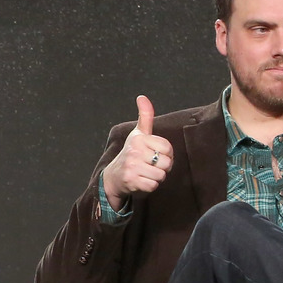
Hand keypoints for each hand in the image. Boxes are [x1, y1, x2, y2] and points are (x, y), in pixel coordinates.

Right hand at [102, 95, 173, 209]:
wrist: (114, 176)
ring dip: (156, 177)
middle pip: (167, 163)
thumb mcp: (138, 133)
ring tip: (146, 173)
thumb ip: (145, 116)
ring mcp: (132, 166)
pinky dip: (150, 186)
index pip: (168, 148)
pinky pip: (153, 185)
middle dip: (162, 167)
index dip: (166, 154)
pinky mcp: (132, 181)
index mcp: (139, 138)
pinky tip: (141, 181)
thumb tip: (142, 97)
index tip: (155, 154)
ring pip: (161, 175)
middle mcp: (134, 151)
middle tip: (150, 165)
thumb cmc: (131, 152)